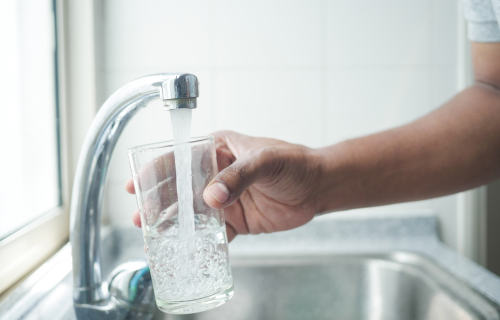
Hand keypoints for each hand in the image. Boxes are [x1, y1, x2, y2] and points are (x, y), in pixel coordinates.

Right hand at [125, 130, 321, 240]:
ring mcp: (224, 198)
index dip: (156, 171)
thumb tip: (212, 197)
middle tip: (141, 218)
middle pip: (179, 188)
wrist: (318, 187)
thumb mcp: (266, 161)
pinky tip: (184, 249)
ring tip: (152, 236)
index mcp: (218, 150)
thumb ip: (239, 176)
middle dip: (158, 202)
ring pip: (191, 212)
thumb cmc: (294, 163)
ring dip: (173, 223)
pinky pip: (212, 232)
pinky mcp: (235, 220)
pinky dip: (199, 241)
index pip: (181, 158)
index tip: (136, 185)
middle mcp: (216, 173)